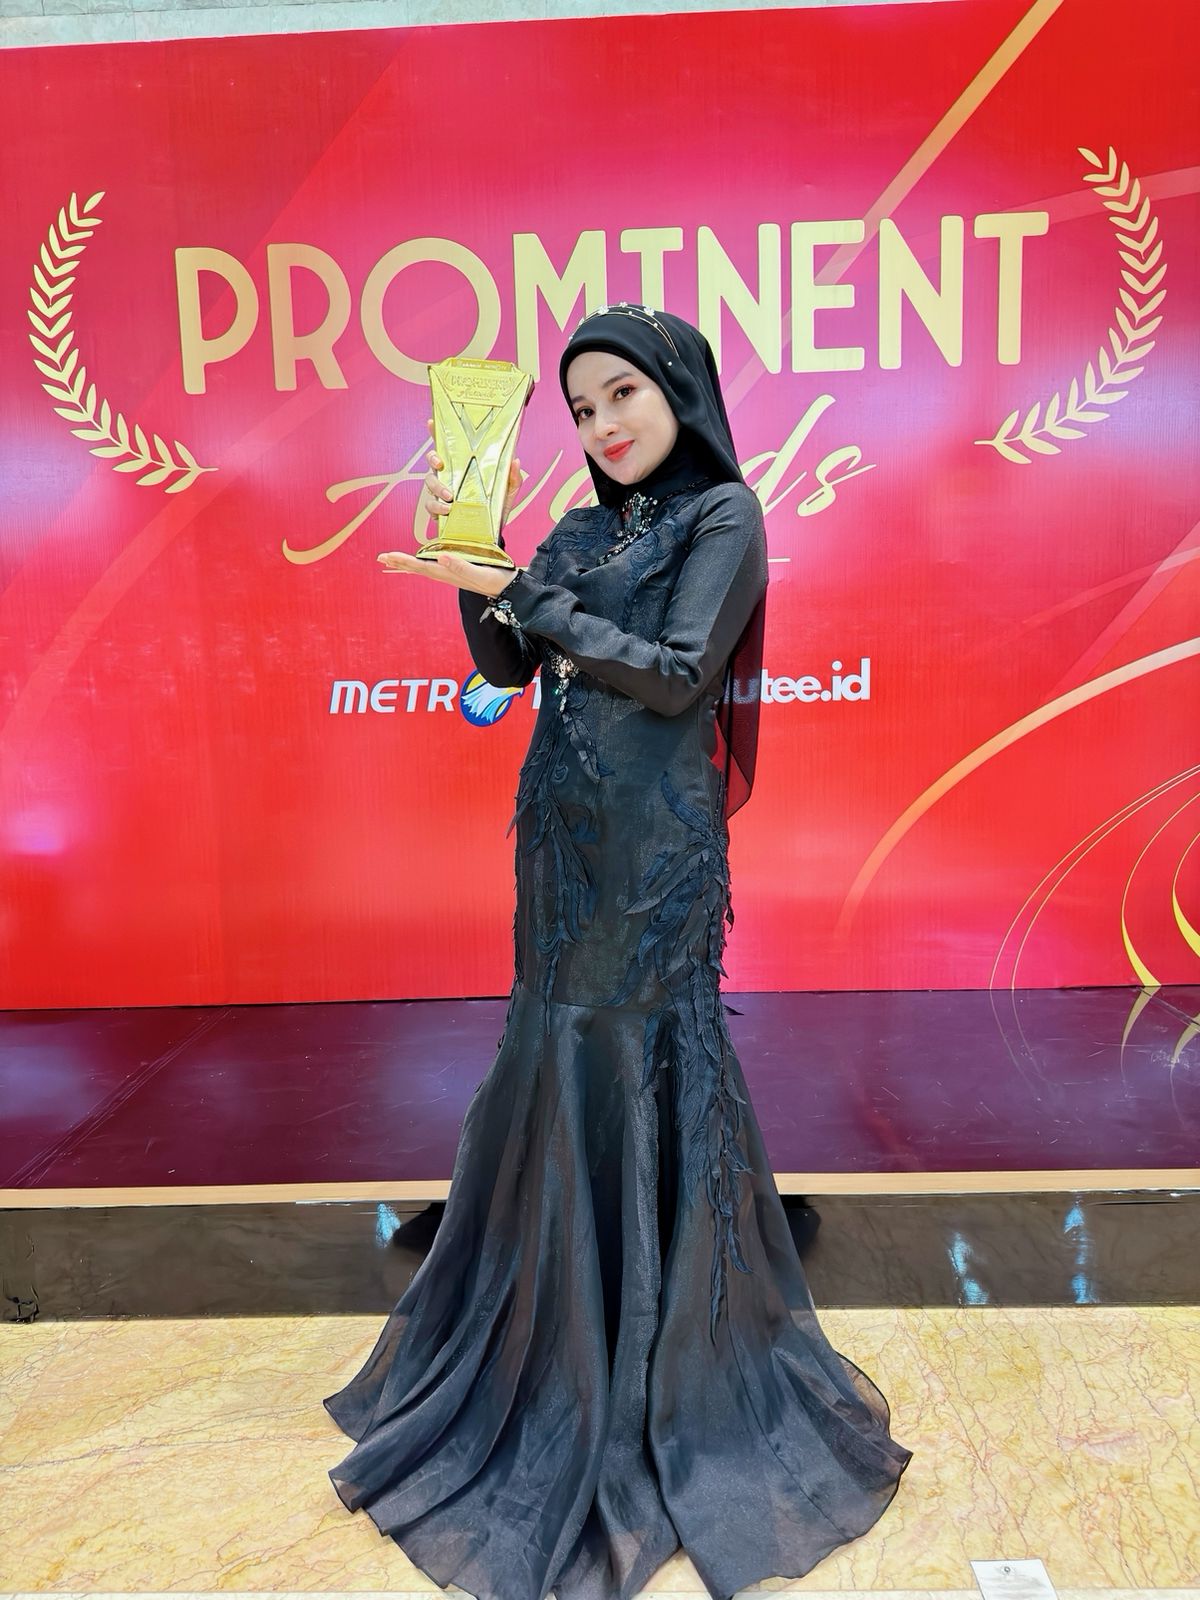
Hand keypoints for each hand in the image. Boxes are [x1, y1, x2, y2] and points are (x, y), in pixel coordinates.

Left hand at [376, 546, 518, 595]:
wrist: (508, 589)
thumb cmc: (495, 580)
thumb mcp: (479, 573)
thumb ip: (460, 566)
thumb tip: (440, 557)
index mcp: (448, 574)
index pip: (420, 566)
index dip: (403, 561)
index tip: (387, 557)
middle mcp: (446, 574)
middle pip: (417, 568)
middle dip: (399, 562)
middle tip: (381, 558)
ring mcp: (451, 573)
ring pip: (424, 567)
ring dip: (408, 563)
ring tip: (393, 559)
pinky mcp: (457, 570)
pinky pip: (434, 565)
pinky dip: (422, 561)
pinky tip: (422, 559)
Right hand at [420, 415, 522, 521]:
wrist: (491, 532)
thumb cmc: (497, 506)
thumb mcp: (508, 490)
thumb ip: (512, 476)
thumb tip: (515, 460)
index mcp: (463, 465)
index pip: (448, 445)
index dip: (437, 432)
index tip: (432, 423)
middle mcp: (450, 475)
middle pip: (432, 459)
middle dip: (433, 458)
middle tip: (440, 465)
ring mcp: (441, 491)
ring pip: (429, 482)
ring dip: (437, 487)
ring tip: (450, 497)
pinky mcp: (438, 509)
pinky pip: (430, 505)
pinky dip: (436, 508)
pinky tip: (446, 511)